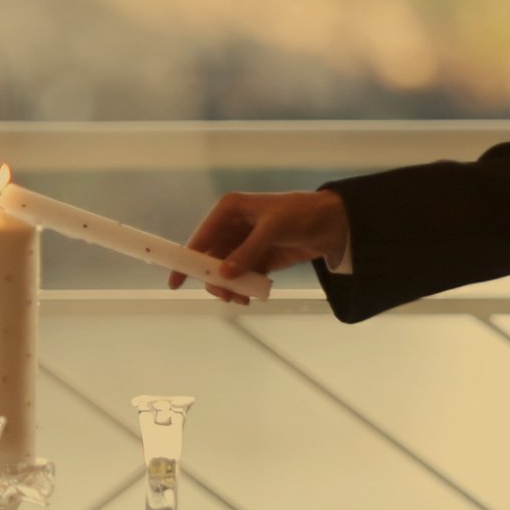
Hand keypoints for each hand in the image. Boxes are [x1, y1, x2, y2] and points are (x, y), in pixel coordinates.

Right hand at [170, 190, 348, 304]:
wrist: (332, 223)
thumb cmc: (300, 215)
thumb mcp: (272, 229)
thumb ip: (248, 252)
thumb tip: (225, 274)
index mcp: (228, 211)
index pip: (200, 237)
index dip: (187, 259)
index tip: (176, 282)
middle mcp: (231, 227)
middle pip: (210, 259)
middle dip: (215, 280)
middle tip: (226, 295)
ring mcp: (244, 244)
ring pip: (226, 271)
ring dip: (230, 287)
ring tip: (243, 298)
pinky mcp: (257, 258)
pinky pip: (242, 276)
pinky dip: (244, 288)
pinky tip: (252, 295)